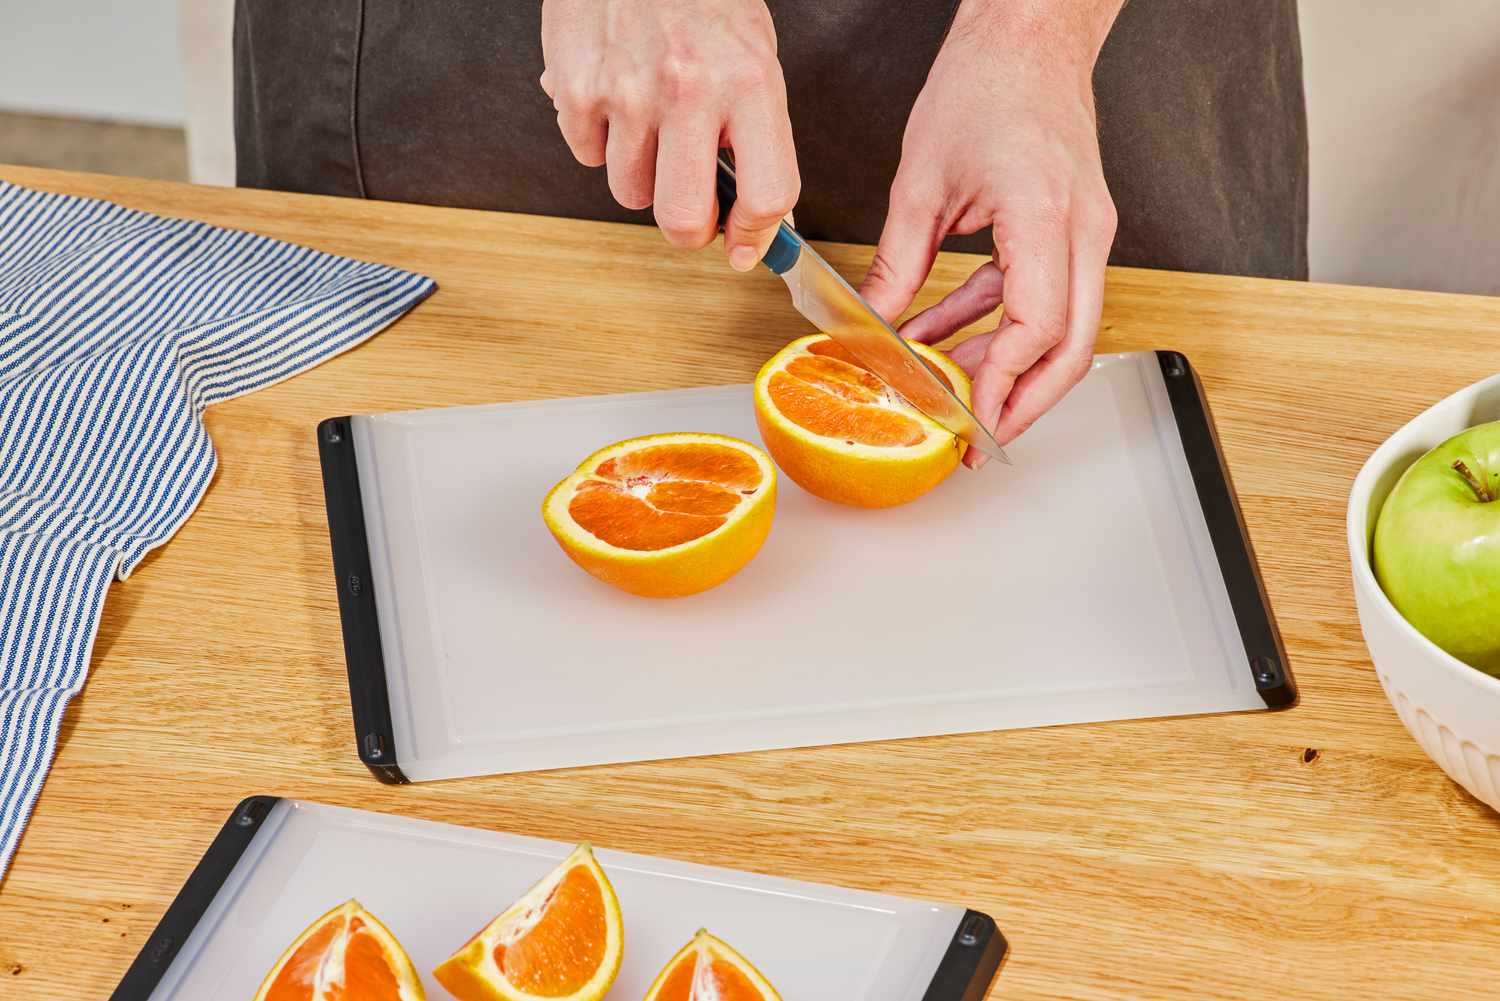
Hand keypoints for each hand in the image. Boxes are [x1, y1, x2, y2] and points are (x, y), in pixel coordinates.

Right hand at [540, 0, 799, 269]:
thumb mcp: (753, 58)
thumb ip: (758, 137)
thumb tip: (756, 220)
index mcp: (750, 82)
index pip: (768, 193)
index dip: (756, 234)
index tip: (746, 245)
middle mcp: (690, 90)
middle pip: (683, 219)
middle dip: (688, 229)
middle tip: (692, 209)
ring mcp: (628, 92)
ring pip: (629, 193)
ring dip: (640, 174)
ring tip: (650, 122)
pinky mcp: (576, 89)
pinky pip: (587, 158)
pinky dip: (600, 140)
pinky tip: (614, 97)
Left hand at [859, 0, 1121, 465]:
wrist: (1030, 35)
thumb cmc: (986, 84)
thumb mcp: (921, 181)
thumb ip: (898, 263)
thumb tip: (873, 325)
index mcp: (1043, 215)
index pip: (1035, 326)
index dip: (1000, 381)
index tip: (966, 416)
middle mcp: (1082, 230)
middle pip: (1071, 347)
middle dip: (1024, 403)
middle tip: (978, 439)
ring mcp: (1086, 232)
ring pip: (1064, 330)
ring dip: (1006, 367)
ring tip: (949, 393)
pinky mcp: (1073, 230)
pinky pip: (1042, 296)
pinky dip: (997, 324)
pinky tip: (944, 337)